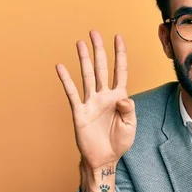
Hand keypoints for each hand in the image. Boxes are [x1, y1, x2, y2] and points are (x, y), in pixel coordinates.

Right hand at [55, 31, 136, 169]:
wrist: (104, 158)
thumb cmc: (119, 142)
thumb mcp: (130, 126)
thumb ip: (129, 110)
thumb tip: (123, 97)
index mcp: (119, 97)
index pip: (120, 71)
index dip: (120, 54)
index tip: (118, 37)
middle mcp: (104, 95)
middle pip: (102, 68)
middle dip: (99, 50)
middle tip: (94, 32)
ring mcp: (91, 102)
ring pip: (87, 76)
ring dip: (84, 59)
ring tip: (80, 43)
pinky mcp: (80, 112)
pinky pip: (72, 93)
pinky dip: (66, 80)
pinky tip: (61, 67)